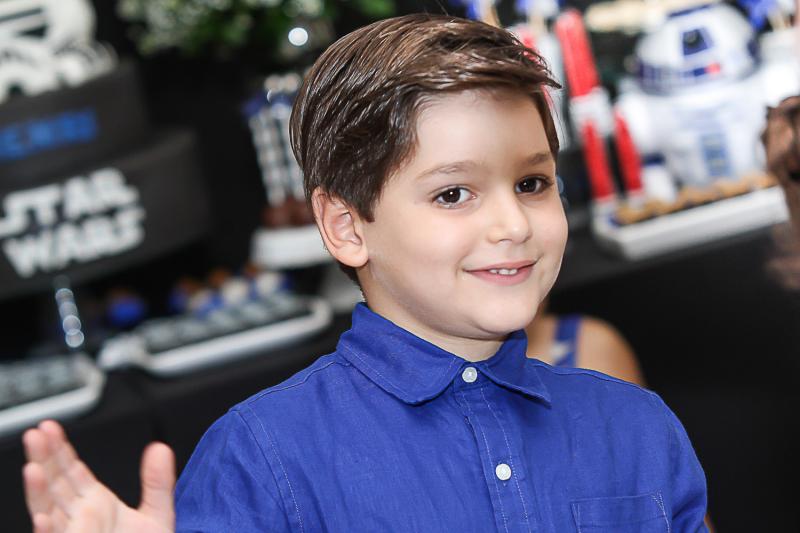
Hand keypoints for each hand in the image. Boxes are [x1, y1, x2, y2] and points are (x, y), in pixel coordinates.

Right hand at [22, 420, 175, 532]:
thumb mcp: (157, 515)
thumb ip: (157, 482)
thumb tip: (159, 448)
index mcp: (95, 504)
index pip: (71, 471)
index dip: (60, 449)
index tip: (50, 428)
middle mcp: (79, 519)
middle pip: (55, 485)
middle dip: (44, 459)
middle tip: (37, 434)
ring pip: (49, 512)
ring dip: (38, 492)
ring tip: (32, 468)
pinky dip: (48, 531)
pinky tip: (43, 518)